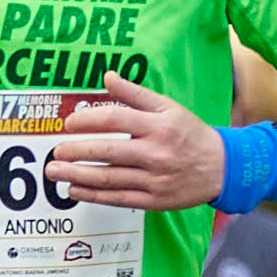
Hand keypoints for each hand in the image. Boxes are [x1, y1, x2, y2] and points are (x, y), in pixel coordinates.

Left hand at [49, 74, 228, 210]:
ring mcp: (154, 179)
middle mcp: (155, 152)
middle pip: (107, 151)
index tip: (69, 123)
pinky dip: (93, 195)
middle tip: (55, 152)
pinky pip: (117, 198)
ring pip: (108, 178)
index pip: (115, 119)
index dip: (87, 120)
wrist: (222, 167)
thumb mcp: (168, 107)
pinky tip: (74, 190)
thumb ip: (135, 93)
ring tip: (54, 172)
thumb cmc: (190, 133)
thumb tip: (107, 76)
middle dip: (76, 152)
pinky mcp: (153, 200)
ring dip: (77, 176)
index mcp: (158, 126)